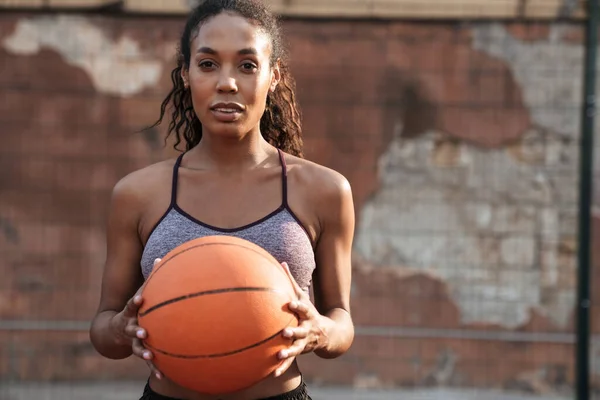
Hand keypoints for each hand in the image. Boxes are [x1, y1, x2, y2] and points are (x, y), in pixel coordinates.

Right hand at [109, 258, 162, 379]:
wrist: (114, 331)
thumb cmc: (134, 308)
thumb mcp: (139, 293)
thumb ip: (150, 278)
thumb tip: (161, 256)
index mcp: (131, 312)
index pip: (132, 305)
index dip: (135, 302)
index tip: (140, 299)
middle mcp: (130, 326)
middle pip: (132, 328)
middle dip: (137, 330)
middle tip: (143, 331)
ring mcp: (132, 340)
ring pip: (137, 347)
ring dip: (143, 351)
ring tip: (149, 355)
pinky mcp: (139, 351)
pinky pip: (148, 362)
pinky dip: (154, 369)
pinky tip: (161, 376)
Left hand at [274, 262, 327, 376]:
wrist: (328, 334)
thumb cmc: (309, 312)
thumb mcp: (303, 296)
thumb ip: (292, 282)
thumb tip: (282, 262)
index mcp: (307, 314)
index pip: (303, 308)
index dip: (297, 306)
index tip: (290, 304)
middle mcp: (307, 328)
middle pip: (301, 330)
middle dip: (294, 331)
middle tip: (285, 332)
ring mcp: (304, 342)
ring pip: (296, 348)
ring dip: (288, 352)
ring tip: (280, 354)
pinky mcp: (300, 352)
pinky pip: (290, 361)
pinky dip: (282, 367)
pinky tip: (273, 373)